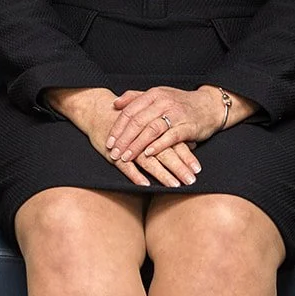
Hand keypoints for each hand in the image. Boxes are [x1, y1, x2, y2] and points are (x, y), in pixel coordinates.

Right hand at [46, 87, 201, 187]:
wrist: (97, 110)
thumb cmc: (129, 119)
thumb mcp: (152, 122)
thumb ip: (171, 133)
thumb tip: (192, 143)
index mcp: (152, 127)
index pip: (173, 143)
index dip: (185, 156)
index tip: (197, 169)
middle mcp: (142, 136)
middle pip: (164, 152)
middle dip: (178, 167)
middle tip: (191, 181)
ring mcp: (127, 145)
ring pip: (147, 160)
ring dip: (162, 174)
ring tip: (175, 185)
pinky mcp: (113, 152)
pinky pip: (125, 165)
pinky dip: (135, 174)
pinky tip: (145, 185)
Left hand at [107, 85, 251, 161]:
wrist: (209, 106)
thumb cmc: (180, 103)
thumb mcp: (158, 95)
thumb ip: (136, 98)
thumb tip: (115, 104)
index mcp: (153, 95)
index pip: (130, 111)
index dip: (118, 128)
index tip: (109, 142)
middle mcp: (163, 102)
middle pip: (138, 122)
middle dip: (124, 139)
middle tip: (114, 153)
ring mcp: (175, 114)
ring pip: (151, 130)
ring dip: (137, 145)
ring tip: (126, 157)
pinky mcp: (187, 126)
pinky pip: (170, 137)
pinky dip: (158, 146)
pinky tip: (148, 154)